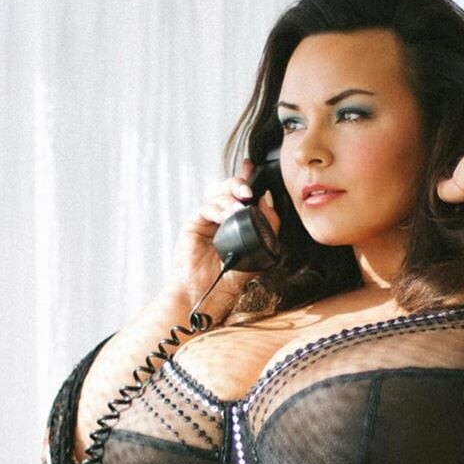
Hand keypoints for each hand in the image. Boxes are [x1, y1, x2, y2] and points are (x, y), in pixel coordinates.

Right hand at [166, 158, 280, 321]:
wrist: (206, 296)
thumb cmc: (228, 281)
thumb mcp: (258, 253)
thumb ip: (267, 228)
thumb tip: (268, 202)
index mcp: (237, 223)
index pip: (242, 195)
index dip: (248, 178)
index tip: (254, 167)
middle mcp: (222, 219)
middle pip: (230, 189)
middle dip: (240, 183)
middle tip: (249, 190)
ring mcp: (207, 220)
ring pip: (219, 194)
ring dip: (231, 197)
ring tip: (241, 208)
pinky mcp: (194, 224)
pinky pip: (207, 207)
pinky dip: (219, 208)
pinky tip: (227, 216)